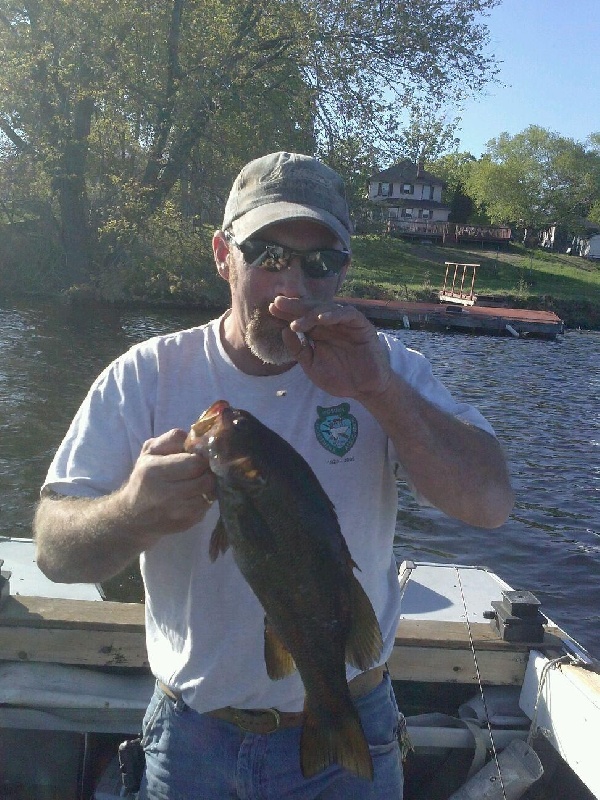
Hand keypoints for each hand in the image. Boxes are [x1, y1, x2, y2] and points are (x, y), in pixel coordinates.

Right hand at [121, 428, 216, 536]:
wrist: (133, 516)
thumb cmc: (144, 478)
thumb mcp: (149, 452)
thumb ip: (171, 439)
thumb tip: (193, 436)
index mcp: (154, 471)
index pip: (195, 463)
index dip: (201, 458)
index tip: (198, 457)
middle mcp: (165, 494)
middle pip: (206, 480)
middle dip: (207, 472)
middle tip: (202, 470)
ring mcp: (177, 512)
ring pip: (210, 495)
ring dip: (208, 487)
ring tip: (198, 482)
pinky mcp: (186, 524)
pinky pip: (206, 508)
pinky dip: (205, 500)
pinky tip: (194, 496)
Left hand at [269, 296, 391, 399]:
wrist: (364, 389)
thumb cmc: (339, 378)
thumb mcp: (312, 366)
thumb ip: (298, 350)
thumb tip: (283, 331)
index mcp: (318, 332)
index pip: (300, 318)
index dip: (286, 313)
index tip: (270, 310)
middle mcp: (330, 324)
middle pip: (311, 310)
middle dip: (294, 306)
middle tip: (278, 303)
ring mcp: (345, 323)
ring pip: (326, 309)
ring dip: (310, 313)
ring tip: (296, 322)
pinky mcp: (361, 325)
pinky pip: (347, 314)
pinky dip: (334, 314)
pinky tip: (320, 319)